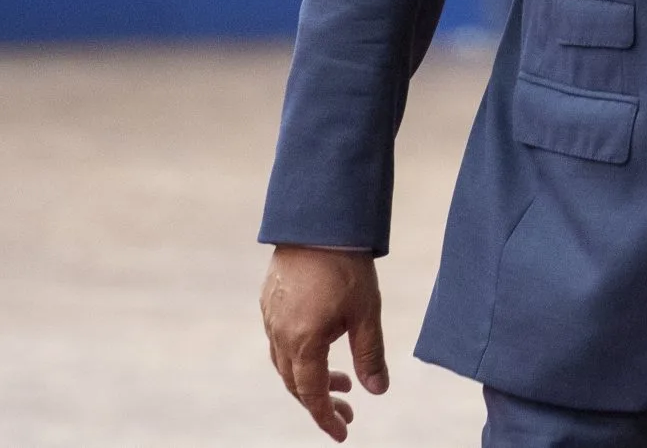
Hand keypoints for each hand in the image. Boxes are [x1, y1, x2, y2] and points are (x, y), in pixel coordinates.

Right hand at [260, 244, 388, 439]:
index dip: (326, 417)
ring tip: (341, 379)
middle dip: (320, 401)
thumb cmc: (346, 265)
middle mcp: (280, 334)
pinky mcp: (269, 300)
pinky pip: (279, 339)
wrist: (319, 221)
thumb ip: (369, 355)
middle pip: (294, 383)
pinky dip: (300, 355)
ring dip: (310, 377)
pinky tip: (321, 345)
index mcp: (303, 342)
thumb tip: (377, 391)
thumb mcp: (366, 313)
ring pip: (285, 363)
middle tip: (347, 409)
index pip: (311, 394)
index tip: (343, 433)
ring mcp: (270, 317)